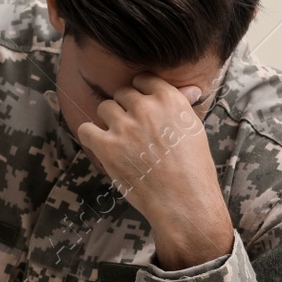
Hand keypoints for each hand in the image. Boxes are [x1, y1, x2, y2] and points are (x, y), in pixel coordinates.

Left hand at [75, 74, 232, 269]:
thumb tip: (191, 88)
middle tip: (133, 129)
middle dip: (125, 108)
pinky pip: (86, 129)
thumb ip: (182, 106)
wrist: (184, 202)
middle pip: (122, 93)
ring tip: (120, 140)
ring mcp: (125, 127)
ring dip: (109, 121)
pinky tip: (101, 145)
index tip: (141, 106)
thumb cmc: (193, 169)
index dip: (141, 92)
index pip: (144, 79)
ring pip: (104, 108)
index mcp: (169, 100)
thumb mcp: (194, 129)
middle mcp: (145, 108)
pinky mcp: (107, 147)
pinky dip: (91, 136)